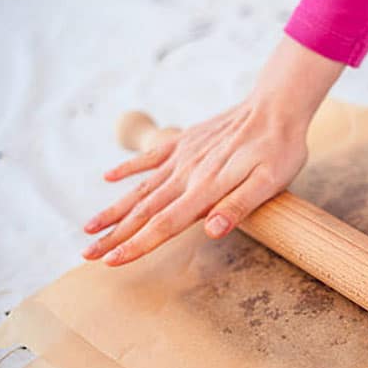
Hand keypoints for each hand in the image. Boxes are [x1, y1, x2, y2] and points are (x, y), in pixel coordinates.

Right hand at [83, 36, 344, 265]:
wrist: (276, 106)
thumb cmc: (279, 149)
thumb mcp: (270, 182)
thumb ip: (238, 206)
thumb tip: (211, 231)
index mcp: (206, 188)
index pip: (165, 224)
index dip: (138, 245)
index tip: (112, 262)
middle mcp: (187, 173)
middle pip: (144, 211)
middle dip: (115, 236)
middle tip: (88, 255)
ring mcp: (183, 156)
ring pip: (141, 188)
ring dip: (114, 209)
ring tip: (90, 228)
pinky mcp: (186, 141)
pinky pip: (151, 158)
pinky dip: (129, 169)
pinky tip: (109, 178)